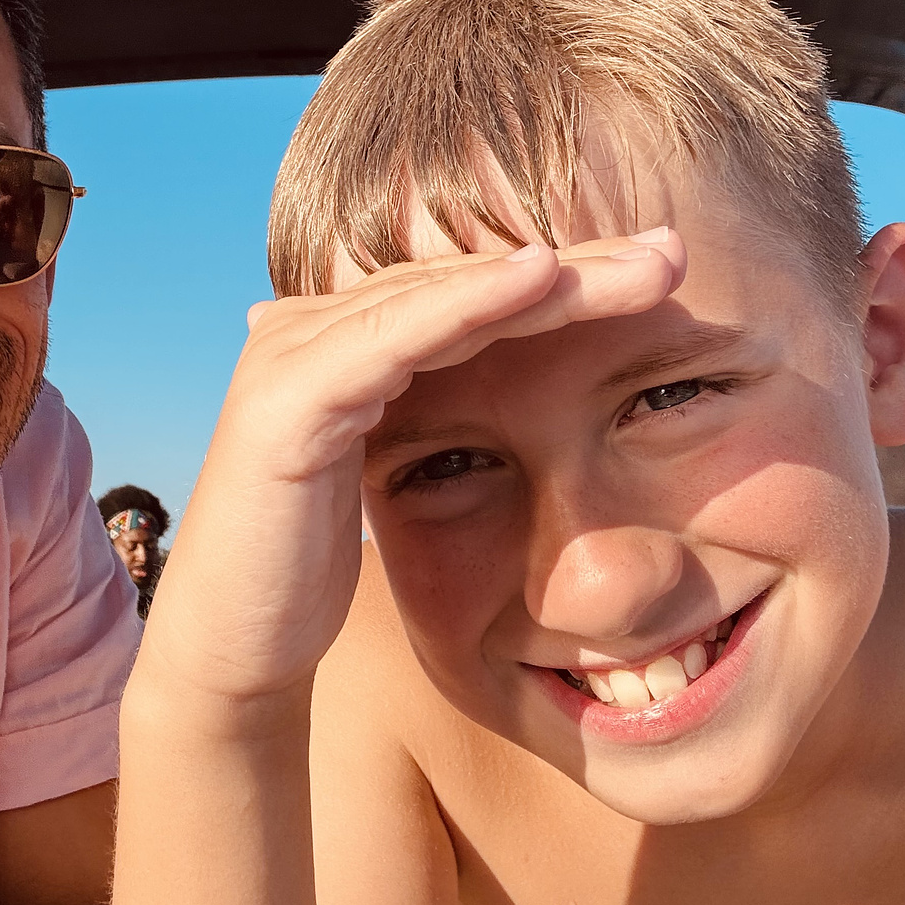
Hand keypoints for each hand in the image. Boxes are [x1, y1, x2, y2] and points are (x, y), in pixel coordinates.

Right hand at [142, 232, 686, 709]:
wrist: (229, 653)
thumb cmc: (307, 577)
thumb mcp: (391, 483)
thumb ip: (427, 423)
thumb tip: (503, 410)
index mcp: (341, 344)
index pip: (466, 294)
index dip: (564, 280)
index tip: (658, 273)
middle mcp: (309, 328)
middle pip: (460, 281)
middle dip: (574, 265)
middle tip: (675, 251)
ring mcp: (291, 351)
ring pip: (440, 296)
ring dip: (547, 274)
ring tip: (640, 263)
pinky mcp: (287, 396)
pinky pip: (395, 336)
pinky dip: (470, 304)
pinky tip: (541, 278)